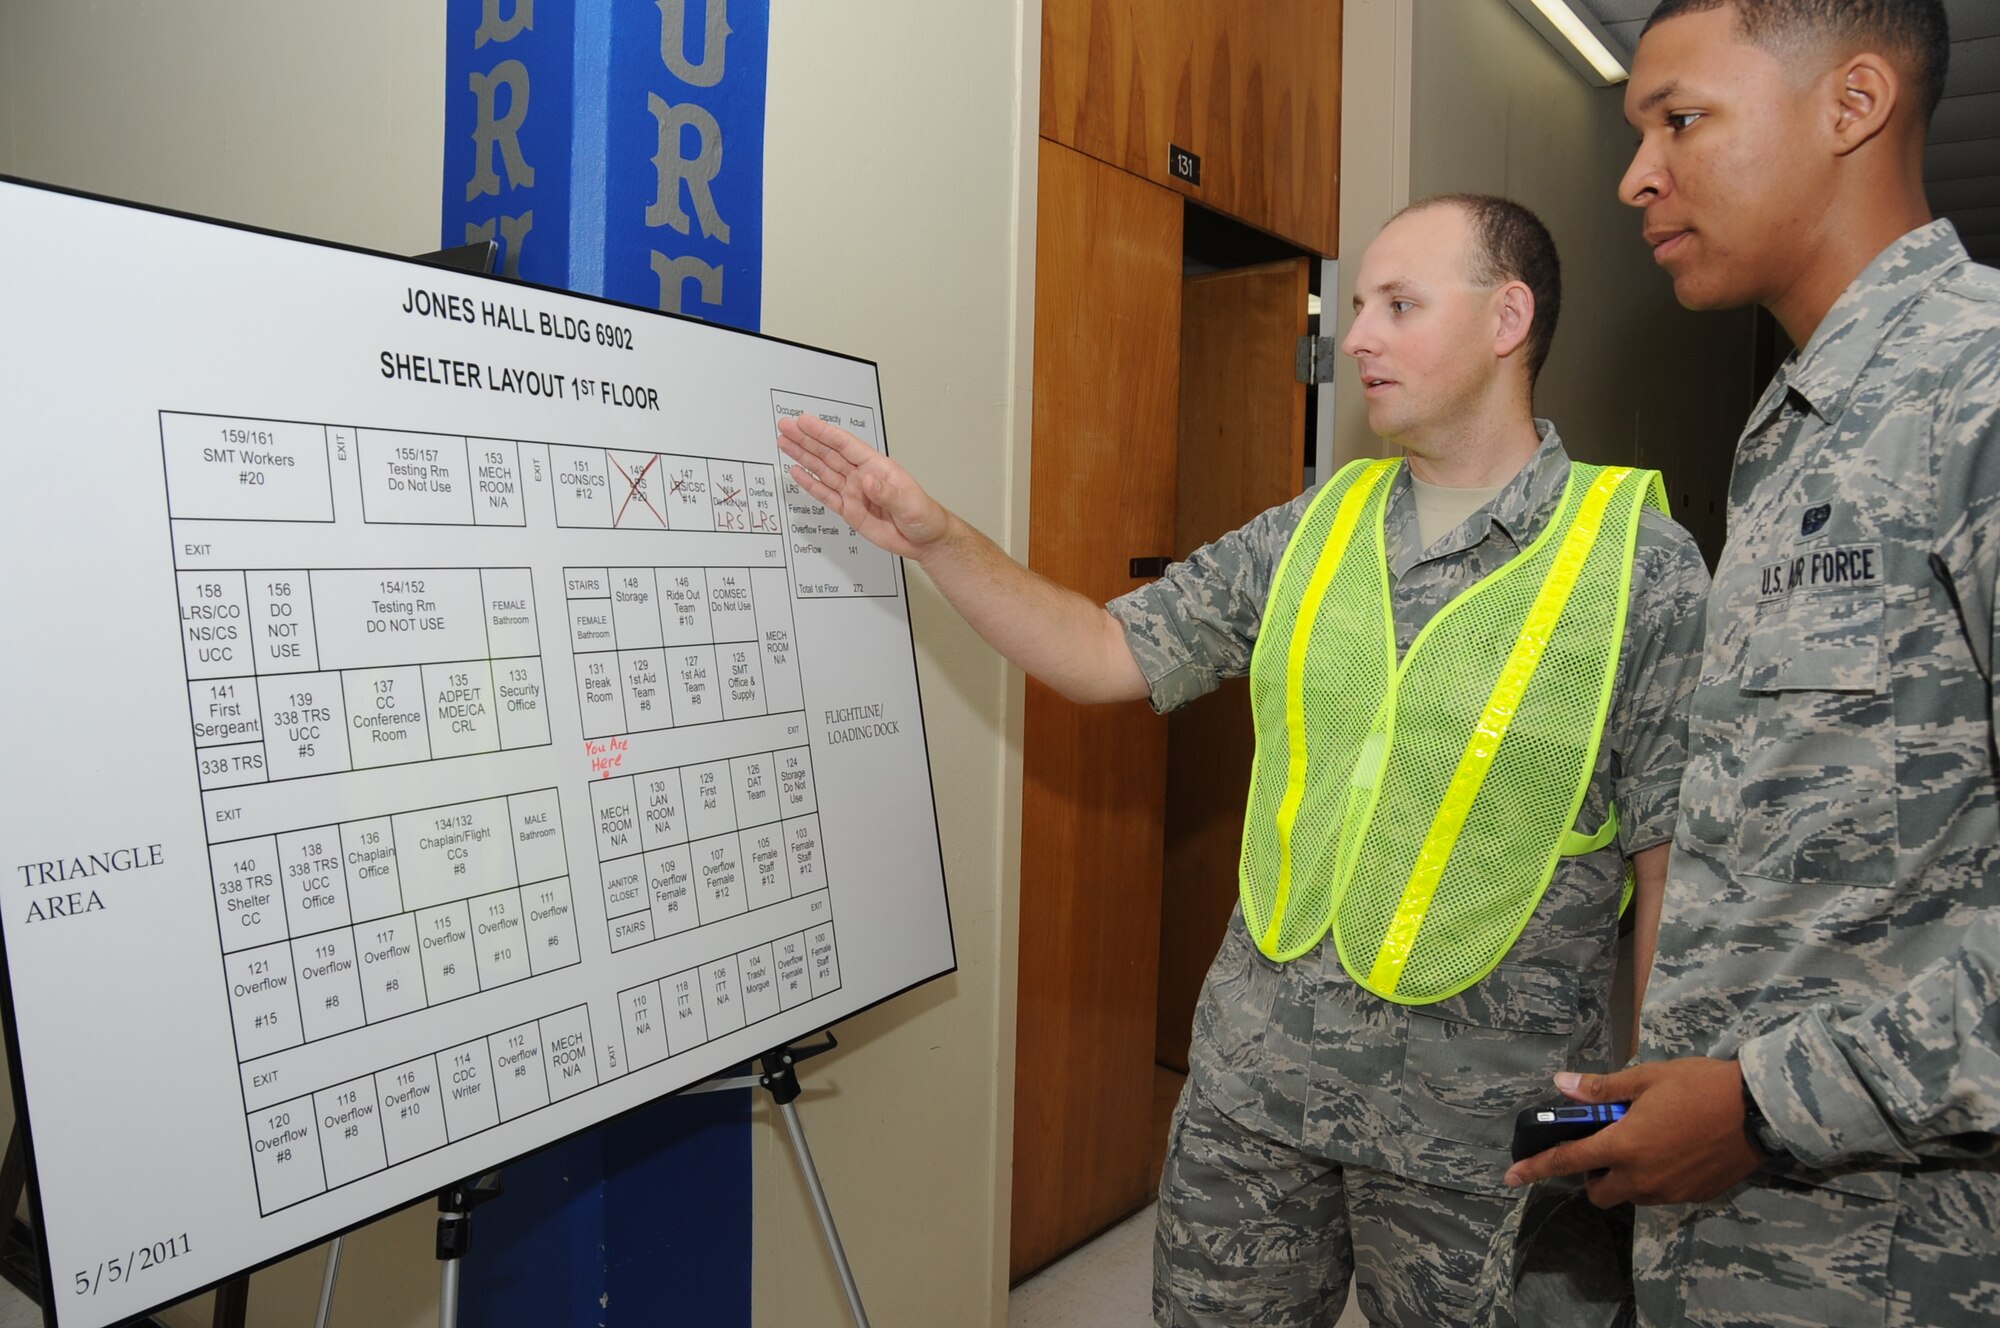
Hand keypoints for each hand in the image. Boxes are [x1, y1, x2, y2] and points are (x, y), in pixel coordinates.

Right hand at [776, 414, 951, 560]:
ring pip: (823, 470)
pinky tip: (797, 472)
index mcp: (877, 467)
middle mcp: (862, 476)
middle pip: (828, 453)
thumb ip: (887, 493)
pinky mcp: (849, 510)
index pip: (846, 445)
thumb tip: (868, 481)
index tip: (806, 422)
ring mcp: (853, 492)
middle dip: (806, 439)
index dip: (824, 433)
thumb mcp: (909, 503)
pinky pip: (825, 494)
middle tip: (786, 426)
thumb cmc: (923, 515)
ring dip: (803, 456)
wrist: (924, 540)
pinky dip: (810, 483)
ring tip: (785, 443)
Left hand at [1501, 1058, 1764, 1205]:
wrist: (1759, 1111)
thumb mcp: (1646, 1078)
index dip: (1535, 1170)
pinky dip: (1654, 1179)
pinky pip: (1660, 1195)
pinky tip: (1671, 1151)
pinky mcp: (1693, 1197)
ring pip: (1630, 1196)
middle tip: (1606, 1145)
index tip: (1510, 1178)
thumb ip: (1602, 1088)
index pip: (1567, 1163)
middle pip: (1599, 1193)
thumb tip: (1561, 1085)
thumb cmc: (1699, 1086)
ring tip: (1644, 1142)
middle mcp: (1641, 1178)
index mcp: (1623, 1147)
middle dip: (1592, 1176)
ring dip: (1624, 1178)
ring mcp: (1669, 1192)